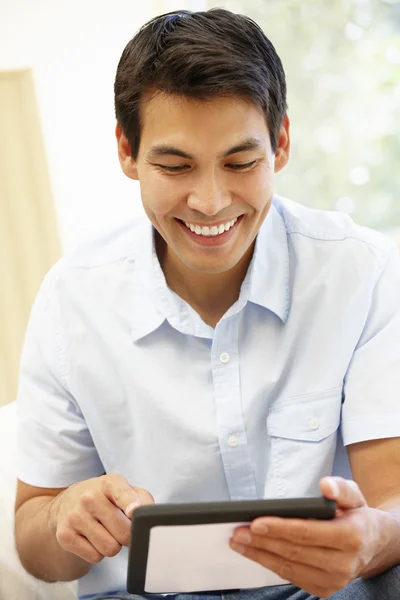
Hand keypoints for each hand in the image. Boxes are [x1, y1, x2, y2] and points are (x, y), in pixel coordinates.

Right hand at [50, 473, 153, 563]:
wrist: (68, 503)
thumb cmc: (105, 498)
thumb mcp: (125, 490)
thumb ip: (143, 500)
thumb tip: (149, 517)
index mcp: (109, 482)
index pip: (122, 493)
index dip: (130, 504)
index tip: (133, 511)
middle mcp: (89, 497)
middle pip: (123, 532)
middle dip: (127, 536)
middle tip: (121, 528)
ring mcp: (75, 516)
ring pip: (110, 548)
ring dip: (113, 545)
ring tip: (106, 532)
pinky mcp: (65, 535)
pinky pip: (95, 557)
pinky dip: (98, 553)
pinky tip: (93, 538)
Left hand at [230, 477, 382, 597]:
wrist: (372, 545)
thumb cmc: (356, 515)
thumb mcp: (354, 494)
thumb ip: (339, 487)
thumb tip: (325, 486)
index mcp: (350, 537)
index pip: (307, 533)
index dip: (279, 528)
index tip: (256, 522)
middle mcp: (343, 563)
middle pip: (294, 551)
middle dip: (262, 541)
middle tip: (238, 531)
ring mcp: (333, 580)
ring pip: (289, 567)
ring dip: (260, 554)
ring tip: (239, 542)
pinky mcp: (324, 589)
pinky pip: (291, 576)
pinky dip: (270, 564)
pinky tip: (255, 552)